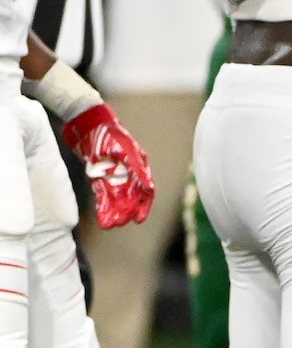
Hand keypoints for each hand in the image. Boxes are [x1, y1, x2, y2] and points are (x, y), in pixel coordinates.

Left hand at [62, 104, 153, 227]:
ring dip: (114, 211)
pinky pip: (103, 194)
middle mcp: (128, 171)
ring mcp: (113, 174)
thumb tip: (148, 188)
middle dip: (126, 211)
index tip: (139, 219)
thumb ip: (135, 168)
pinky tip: (102, 216)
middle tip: (120, 223)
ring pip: (116, 197)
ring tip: (110, 225)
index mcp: (138, 164)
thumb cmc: (108, 133)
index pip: (145, 189)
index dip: (144, 205)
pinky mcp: (99, 176)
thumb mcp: (123, 150)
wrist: (87, 122)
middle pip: (130, 196)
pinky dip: (103, 205)